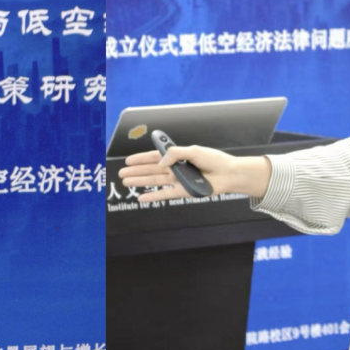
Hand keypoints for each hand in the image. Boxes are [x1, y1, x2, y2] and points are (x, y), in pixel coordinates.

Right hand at [118, 145, 270, 203]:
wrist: (228, 174)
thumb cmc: (215, 160)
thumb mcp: (193, 150)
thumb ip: (175, 154)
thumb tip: (160, 162)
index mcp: (178, 156)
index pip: (155, 156)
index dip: (141, 158)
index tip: (129, 160)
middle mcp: (176, 168)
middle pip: (151, 170)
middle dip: (136, 171)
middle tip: (121, 173)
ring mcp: (178, 180)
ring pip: (154, 181)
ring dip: (140, 182)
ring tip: (126, 182)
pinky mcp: (183, 191)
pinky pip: (164, 194)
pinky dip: (153, 197)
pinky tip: (141, 198)